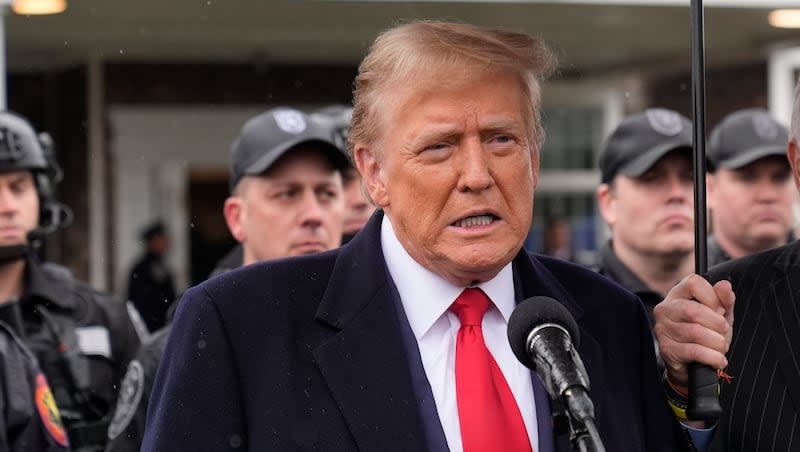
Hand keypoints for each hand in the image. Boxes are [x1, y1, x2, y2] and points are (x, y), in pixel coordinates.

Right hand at [653, 274, 734, 389]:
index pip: (693, 283)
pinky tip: (718, 359)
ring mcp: (663, 329)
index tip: (720, 310)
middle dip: (717, 324)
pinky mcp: (666, 349)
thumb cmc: (706, 334)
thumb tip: (724, 285)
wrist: (693, 364)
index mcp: (677, 294)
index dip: (712, 296)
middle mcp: (665, 309)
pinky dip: (713, 357)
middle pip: (693, 310)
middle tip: (723, 332)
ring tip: (721, 347)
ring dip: (717, 343)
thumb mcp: (719, 315)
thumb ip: (724, 300)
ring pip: (695, 332)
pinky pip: (695, 351)